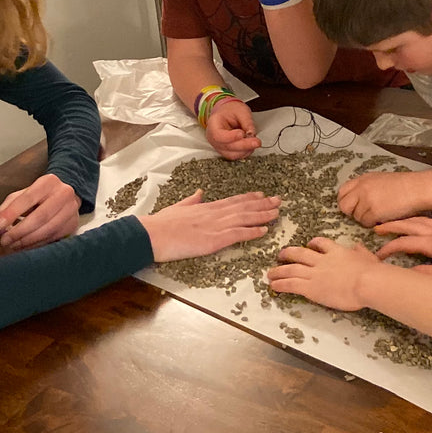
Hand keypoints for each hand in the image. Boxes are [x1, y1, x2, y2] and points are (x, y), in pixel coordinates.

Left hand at [0, 173, 79, 249]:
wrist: (65, 195)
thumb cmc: (40, 195)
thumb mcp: (23, 193)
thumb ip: (9, 205)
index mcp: (48, 182)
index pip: (28, 198)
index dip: (12, 213)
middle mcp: (63, 194)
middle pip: (40, 216)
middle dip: (20, 231)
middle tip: (5, 240)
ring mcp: (71, 210)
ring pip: (48, 230)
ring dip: (27, 240)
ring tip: (13, 245)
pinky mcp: (73, 224)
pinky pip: (52, 238)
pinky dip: (36, 244)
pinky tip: (25, 246)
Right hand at [137, 189, 280, 262]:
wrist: (152, 234)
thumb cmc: (161, 223)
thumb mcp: (178, 207)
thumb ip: (191, 200)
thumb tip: (199, 193)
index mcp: (206, 207)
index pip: (233, 201)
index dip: (250, 198)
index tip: (263, 196)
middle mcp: (214, 214)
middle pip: (243, 207)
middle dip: (263, 205)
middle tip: (279, 201)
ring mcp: (215, 226)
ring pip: (244, 218)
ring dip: (263, 216)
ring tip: (277, 213)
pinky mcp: (213, 240)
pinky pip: (237, 234)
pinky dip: (252, 232)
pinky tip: (264, 231)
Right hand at [205, 98, 260, 159]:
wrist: (228, 113)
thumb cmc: (231, 110)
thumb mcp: (241, 111)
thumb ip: (247, 122)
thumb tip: (252, 135)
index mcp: (213, 124)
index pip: (218, 135)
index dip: (231, 137)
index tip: (242, 133)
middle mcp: (213, 138)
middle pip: (227, 146)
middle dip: (244, 145)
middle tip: (256, 142)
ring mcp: (219, 146)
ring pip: (231, 154)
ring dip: (245, 150)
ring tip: (254, 142)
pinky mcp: (226, 151)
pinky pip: (235, 156)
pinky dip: (245, 152)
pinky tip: (250, 145)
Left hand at [267, 237, 379, 309]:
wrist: (366, 282)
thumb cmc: (372, 271)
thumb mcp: (368, 257)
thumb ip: (360, 252)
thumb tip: (359, 248)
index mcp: (337, 252)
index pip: (320, 243)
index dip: (312, 244)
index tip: (308, 244)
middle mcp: (322, 260)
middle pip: (301, 254)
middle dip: (289, 254)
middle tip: (280, 255)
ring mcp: (315, 273)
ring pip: (292, 269)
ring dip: (279, 270)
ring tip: (270, 273)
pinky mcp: (311, 287)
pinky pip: (291, 284)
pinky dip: (281, 284)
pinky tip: (274, 285)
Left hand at [338, 169, 431, 226]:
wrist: (417, 188)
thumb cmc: (403, 186)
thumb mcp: (379, 180)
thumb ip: (365, 188)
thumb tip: (356, 201)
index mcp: (362, 179)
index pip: (342, 192)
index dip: (346, 201)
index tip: (353, 207)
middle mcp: (361, 188)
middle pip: (344, 205)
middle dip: (351, 212)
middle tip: (364, 214)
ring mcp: (366, 200)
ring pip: (356, 216)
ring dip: (365, 218)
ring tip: (379, 214)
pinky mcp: (373, 212)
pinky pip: (366, 223)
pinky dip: (373, 223)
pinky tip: (384, 217)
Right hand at [374, 216, 431, 279]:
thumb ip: (429, 276)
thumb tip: (408, 275)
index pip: (404, 243)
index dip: (388, 249)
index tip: (377, 255)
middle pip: (407, 225)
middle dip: (390, 226)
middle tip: (375, 228)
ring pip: (417, 220)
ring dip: (402, 221)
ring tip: (391, 224)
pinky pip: (427, 219)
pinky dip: (415, 220)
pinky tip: (417, 224)